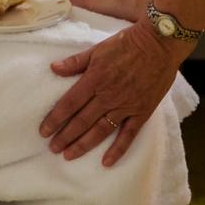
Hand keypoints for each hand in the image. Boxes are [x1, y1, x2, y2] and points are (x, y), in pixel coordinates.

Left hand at [40, 24, 180, 166]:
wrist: (160, 44)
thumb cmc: (127, 42)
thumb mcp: (98, 48)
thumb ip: (76, 61)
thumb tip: (53, 68)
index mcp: (94, 79)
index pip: (69, 103)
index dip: (55, 118)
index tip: (44, 131)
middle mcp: (108, 96)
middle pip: (82, 120)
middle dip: (65, 136)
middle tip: (52, 148)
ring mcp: (125, 106)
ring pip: (100, 130)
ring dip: (83, 145)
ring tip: (69, 155)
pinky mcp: (142, 112)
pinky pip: (128, 135)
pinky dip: (117, 150)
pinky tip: (106, 162)